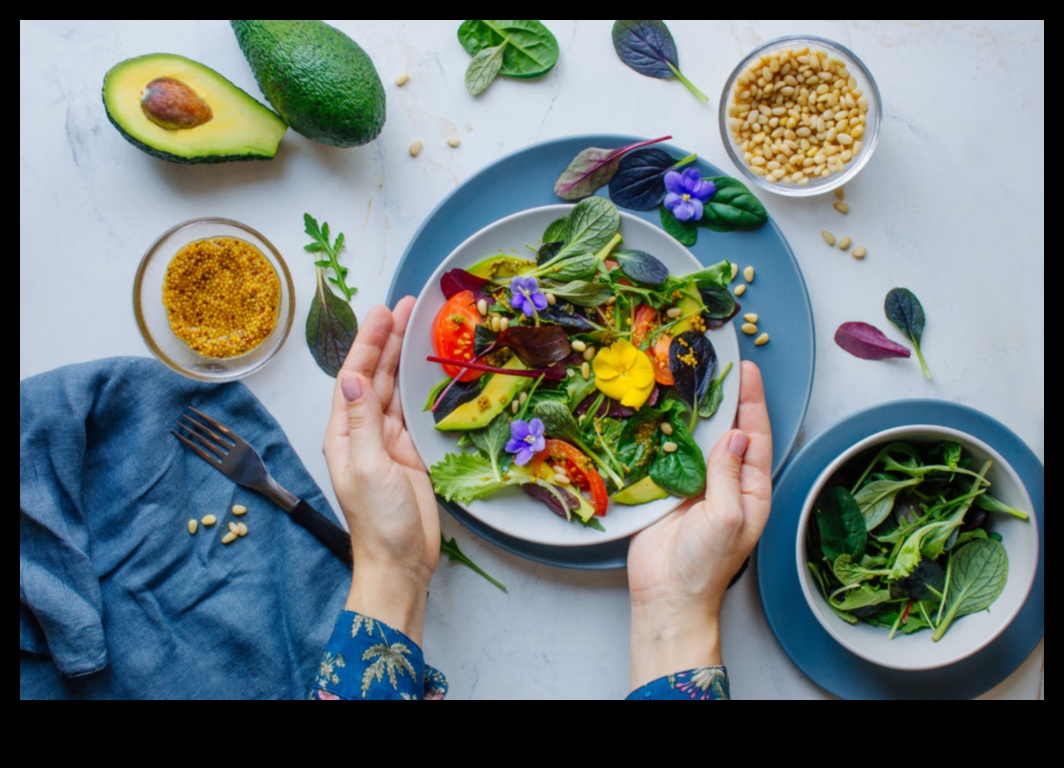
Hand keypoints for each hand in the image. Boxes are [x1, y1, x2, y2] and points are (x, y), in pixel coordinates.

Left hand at [323, 296, 438, 644]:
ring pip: (394, 388)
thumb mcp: (368, 469)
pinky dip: (418, 385)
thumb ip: (362, 424)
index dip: (369, 343)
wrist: (400, 561)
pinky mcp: (409, 451)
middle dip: (387, 339)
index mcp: (344, 433)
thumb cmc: (379, 522)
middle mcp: (363, 431)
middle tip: (406, 305)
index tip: (383, 312)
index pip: (355, 376)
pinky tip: (426, 366)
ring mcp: (386, 440)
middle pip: (375, 375)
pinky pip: (411, 409)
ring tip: (416, 323)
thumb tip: (353, 380)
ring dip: (402, 356)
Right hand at [627, 361, 771, 689]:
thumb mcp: (726, 517)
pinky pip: (671, 454)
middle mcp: (727, 483)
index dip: (751, 401)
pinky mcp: (669, 490)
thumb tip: (732, 433)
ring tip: (689, 378)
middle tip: (717, 363)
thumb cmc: (704, 565)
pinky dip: (668, 432)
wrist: (667, 596)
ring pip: (700, 439)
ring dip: (696, 411)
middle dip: (726, 398)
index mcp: (751, 489)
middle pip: (729, 430)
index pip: (755, 435)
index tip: (746, 370)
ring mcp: (698, 485)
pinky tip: (661, 412)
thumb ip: (728, 473)